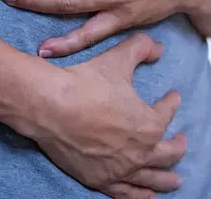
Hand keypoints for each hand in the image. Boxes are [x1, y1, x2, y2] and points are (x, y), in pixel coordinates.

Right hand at [27, 34, 185, 197]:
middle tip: (181, 141)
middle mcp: (139, 152)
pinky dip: (140, 196)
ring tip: (176, 181)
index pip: (166, 112)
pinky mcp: (98, 179)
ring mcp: (119, 169)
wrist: (50, 105)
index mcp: (148, 123)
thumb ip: (141, 48)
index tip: (172, 97)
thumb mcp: (117, 59)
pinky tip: (147, 197)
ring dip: (167, 179)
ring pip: (152, 179)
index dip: (171, 103)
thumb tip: (158, 47)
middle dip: (177, 146)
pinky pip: (126, 194)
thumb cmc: (85, 83)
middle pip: (167, 153)